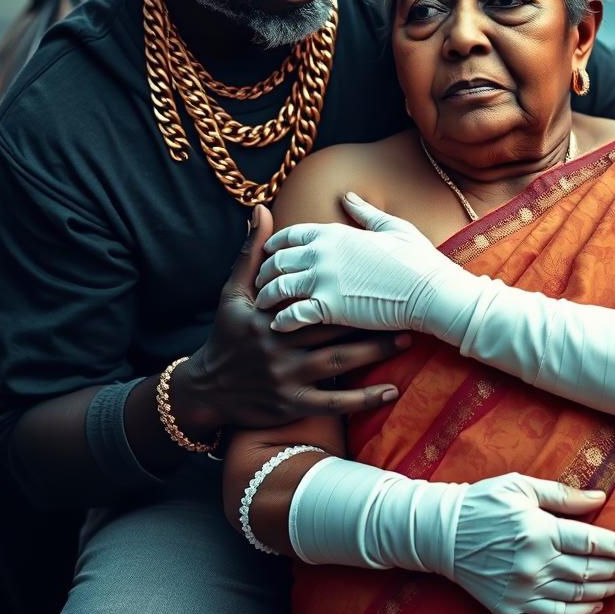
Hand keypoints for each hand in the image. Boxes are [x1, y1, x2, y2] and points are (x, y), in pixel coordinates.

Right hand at [174, 204, 403, 432]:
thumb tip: (260, 208)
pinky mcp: (293, 404)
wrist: (207, 390)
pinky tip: (391, 391)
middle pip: (333, 328)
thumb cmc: (227, 334)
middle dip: (370, 318)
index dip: (345, 286)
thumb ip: (251, 253)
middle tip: (405, 306)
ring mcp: (287, 377)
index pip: (313, 296)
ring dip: (375, 353)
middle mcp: (279, 345)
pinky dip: (364, 400)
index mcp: (268, 315)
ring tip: (407, 340)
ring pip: (339, 363)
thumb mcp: (233, 293)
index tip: (378, 275)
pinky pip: (335, 404)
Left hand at [255, 193, 475, 332]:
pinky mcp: (328, 308)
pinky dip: (281, 320)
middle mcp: (322, 252)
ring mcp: (323, 280)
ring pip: (278, 287)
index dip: (276, 244)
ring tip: (263, 306)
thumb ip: (364, 212)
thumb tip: (348, 196)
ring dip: (267, 296)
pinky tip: (278, 326)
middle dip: (266, 272)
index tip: (271, 253)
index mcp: (334, 231)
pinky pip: (291, 314)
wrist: (432, 291)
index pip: (291, 234)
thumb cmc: (418, 260)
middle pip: (278, 261)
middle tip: (261, 282)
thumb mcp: (393, 227)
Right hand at [451, 473, 614, 613]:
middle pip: (587, 573)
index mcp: (538, 531)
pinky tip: (587, 608)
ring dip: (602, 594)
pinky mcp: (509, 610)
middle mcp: (533, 566)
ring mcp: (521, 592)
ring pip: (574, 599)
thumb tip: (600, 497)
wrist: (443, 533)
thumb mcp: (521, 486)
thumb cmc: (484, 502)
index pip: (590, 543)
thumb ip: (562, 495)